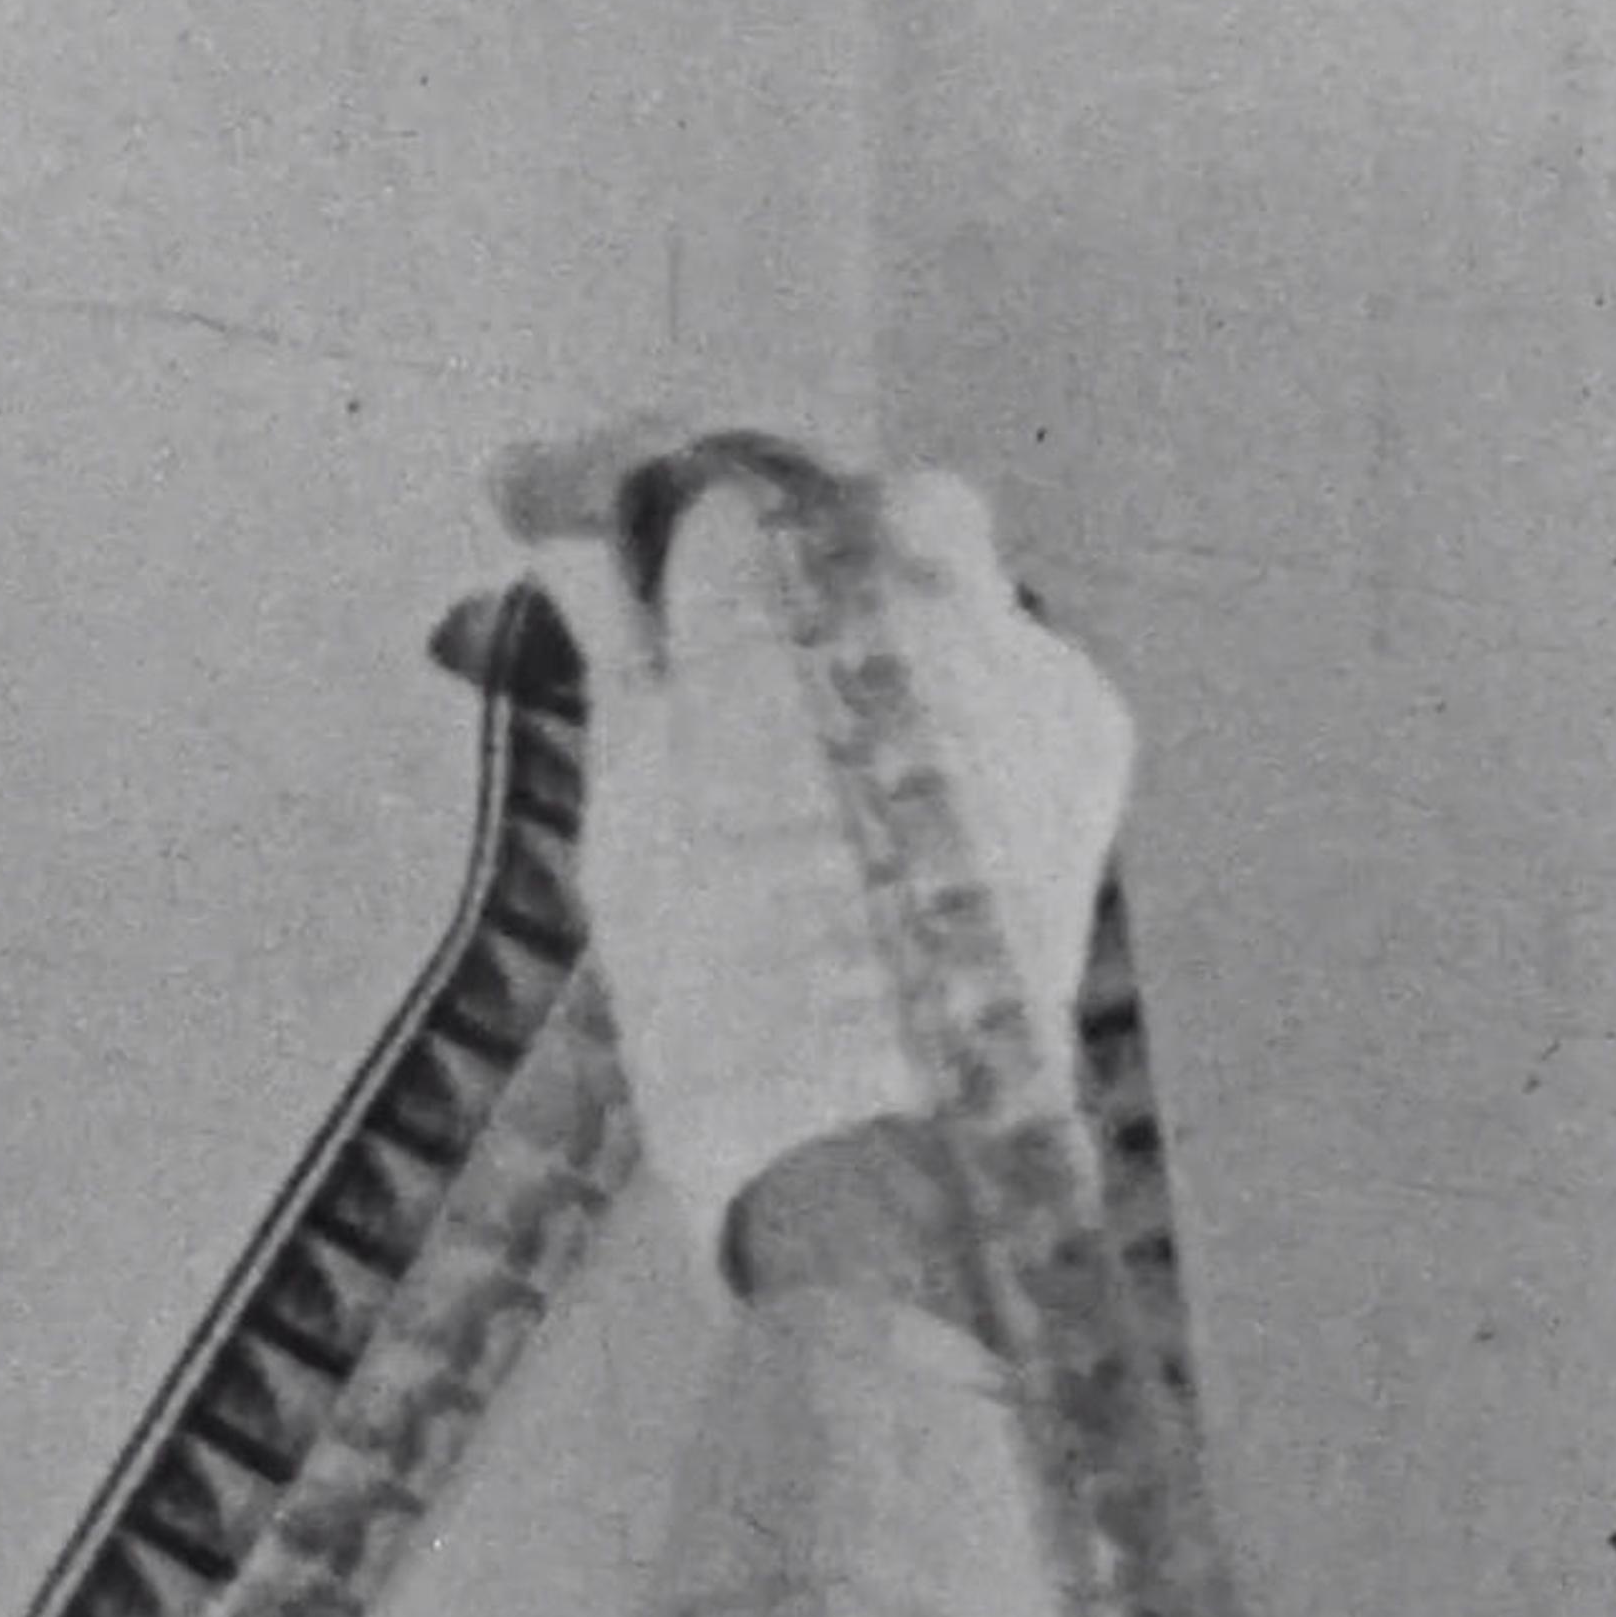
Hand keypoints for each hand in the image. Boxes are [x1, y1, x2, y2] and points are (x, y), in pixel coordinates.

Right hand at [490, 425, 1138, 1283]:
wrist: (873, 1144)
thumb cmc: (725, 989)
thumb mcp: (630, 791)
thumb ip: (617, 631)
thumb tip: (564, 524)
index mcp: (795, 600)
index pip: (700, 473)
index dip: (608, 477)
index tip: (530, 490)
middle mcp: (936, 599)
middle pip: (827, 499)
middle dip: (732, 534)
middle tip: (632, 599)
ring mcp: (1027, 661)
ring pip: (924, 557)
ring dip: (827, 599)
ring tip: (738, 696)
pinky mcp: (1084, 731)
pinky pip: (994, 644)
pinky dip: (917, 672)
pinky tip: (850, 756)